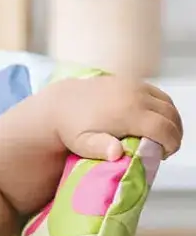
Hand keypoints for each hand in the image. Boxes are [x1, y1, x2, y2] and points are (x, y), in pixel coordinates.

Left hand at [47, 76, 182, 160]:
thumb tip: (116, 153)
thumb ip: (100, 148)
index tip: (165, 155)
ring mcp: (135, 85)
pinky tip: (156, 121)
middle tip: (165, 149)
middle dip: (174, 134)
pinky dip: (164, 108)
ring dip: (171, 121)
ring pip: (168, 103)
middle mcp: (135, 95)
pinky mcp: (132, 80)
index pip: (163, 128)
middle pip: (170, 115)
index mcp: (127, 112)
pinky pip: (159, 94)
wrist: (61, 102)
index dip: (171, 143)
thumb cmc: (72, 128)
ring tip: (162, 137)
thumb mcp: (82, 143)